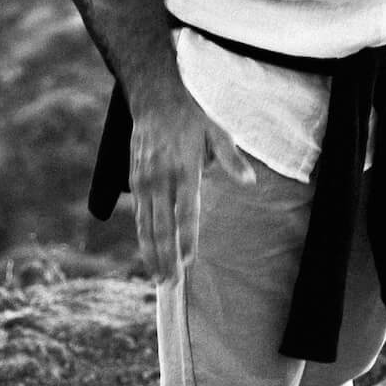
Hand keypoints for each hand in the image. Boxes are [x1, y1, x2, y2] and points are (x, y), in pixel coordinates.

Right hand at [128, 92, 253, 282]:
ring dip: (151, 254)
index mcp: (185, 169)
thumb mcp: (218, 134)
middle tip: (171, 284)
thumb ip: (232, 161)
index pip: (186, 211)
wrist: (155, 102)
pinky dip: (142, 237)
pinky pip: (138, 215)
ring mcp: (144, 182)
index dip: (186, 238)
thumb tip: (250, 181)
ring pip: (145, 226)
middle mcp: (161, 179)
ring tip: (158, 278)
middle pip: (162, 226)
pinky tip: (148, 253)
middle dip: (165, 257)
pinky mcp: (135, 182)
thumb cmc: (192, 119)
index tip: (189, 261)